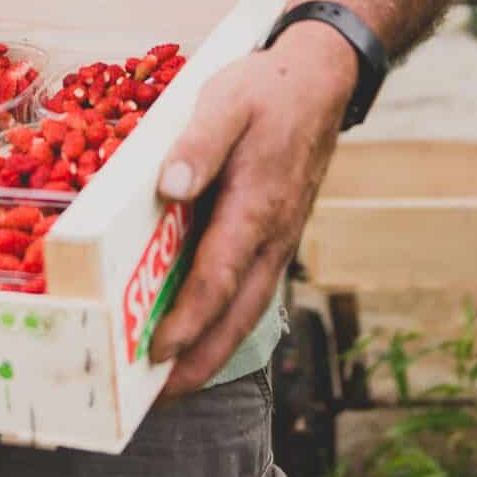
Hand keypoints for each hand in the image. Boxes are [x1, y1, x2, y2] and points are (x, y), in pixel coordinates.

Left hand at [146, 23, 356, 398]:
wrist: (321, 80)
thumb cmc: (267, 90)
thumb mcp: (227, 100)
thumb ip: (199, 142)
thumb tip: (172, 185)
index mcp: (257, 206)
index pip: (219, 277)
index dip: (188, 319)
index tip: (156, 351)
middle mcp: (271, 235)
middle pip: (236, 315)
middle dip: (198, 361)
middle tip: (155, 397)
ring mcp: (277, 239)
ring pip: (246, 310)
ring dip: (210, 350)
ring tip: (169, 382)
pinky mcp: (274, 235)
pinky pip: (249, 290)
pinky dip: (223, 321)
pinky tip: (196, 332)